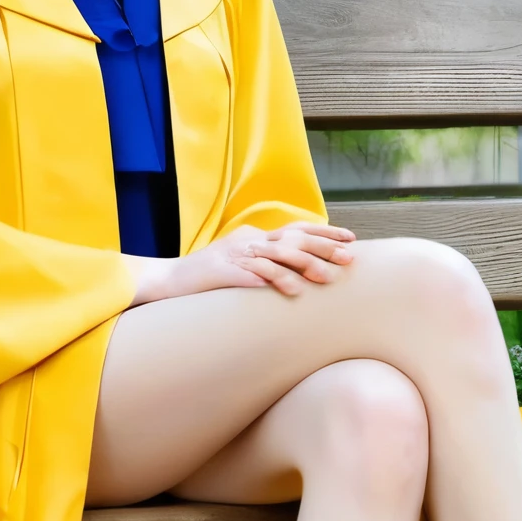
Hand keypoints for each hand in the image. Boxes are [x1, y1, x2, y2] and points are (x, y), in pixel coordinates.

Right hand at [127, 222, 356, 304]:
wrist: (170, 280)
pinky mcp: (220, 272)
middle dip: (323, 249)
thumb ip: (269, 262)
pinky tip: (288, 290)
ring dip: (302, 268)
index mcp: (256, 238)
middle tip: (347, 259)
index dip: (325, 234)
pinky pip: (247, 275)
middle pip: (292, 240)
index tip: (351, 240)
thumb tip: (301, 269)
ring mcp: (233, 256)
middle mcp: (248, 242)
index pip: (296, 230)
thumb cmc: (210, 277)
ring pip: (274, 257)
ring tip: (324, 280)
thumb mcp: (244, 263)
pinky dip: (268, 281)